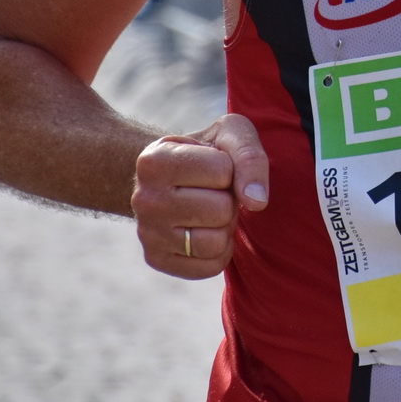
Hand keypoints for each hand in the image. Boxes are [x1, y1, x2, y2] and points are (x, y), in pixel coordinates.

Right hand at [132, 113, 269, 279]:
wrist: (170, 177)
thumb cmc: (207, 151)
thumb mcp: (230, 134)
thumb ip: (249, 157)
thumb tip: (257, 201)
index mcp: (155, 160)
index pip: (223, 171)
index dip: (229, 168)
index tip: (214, 165)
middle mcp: (143, 198)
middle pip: (220, 210)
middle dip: (229, 199)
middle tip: (214, 191)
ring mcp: (146, 232)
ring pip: (215, 242)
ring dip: (225, 226)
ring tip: (211, 210)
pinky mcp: (156, 259)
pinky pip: (209, 266)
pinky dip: (220, 251)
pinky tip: (206, 230)